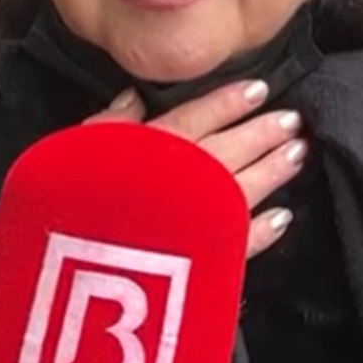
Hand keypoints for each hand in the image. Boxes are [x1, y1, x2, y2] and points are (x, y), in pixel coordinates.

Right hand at [87, 81, 305, 258]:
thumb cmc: (66, 206)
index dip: (228, 101)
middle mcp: (179, 180)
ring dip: (273, 170)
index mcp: (147, 150)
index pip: (195, 116)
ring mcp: (197, 220)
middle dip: (263, 132)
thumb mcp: (74, 156)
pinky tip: (282, 216)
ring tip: (297, 152)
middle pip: (228, 149)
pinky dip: (264, 228)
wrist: (72, 273)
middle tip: (291, 119)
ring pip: (243, 187)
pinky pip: (241, 240)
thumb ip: (107, 126)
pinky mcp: (206, 258)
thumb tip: (133, 97)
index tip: (258, 89)